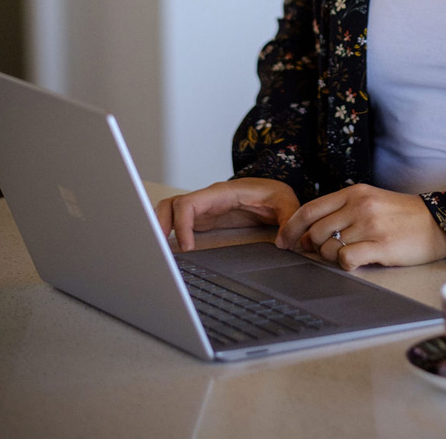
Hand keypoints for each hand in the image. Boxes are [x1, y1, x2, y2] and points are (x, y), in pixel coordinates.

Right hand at [156, 179, 299, 251]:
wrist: (273, 192)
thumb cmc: (275, 194)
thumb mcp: (286, 202)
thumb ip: (287, 219)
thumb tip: (281, 242)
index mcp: (221, 193)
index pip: (190, 202)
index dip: (182, 223)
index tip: (186, 246)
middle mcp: (207, 200)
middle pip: (171, 204)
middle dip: (159, 224)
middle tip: (158, 251)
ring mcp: (203, 209)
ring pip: (170, 211)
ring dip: (160, 227)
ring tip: (158, 252)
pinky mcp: (204, 220)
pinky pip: (179, 222)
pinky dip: (170, 233)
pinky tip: (171, 252)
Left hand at [275, 183, 445, 270]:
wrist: (438, 222)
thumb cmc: (402, 215)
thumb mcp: (371, 200)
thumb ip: (344, 210)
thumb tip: (312, 230)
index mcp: (354, 192)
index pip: (310, 209)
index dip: (291, 227)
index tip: (282, 241)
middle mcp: (359, 206)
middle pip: (315, 231)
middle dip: (311, 247)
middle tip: (320, 253)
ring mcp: (369, 225)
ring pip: (328, 248)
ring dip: (330, 258)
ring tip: (348, 255)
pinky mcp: (381, 246)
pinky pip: (346, 260)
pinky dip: (344, 264)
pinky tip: (356, 262)